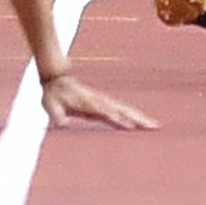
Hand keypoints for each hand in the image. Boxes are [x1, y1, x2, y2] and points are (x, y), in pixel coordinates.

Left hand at [39, 72, 158, 129]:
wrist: (56, 77)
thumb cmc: (53, 94)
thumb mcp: (50, 105)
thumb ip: (56, 115)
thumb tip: (61, 124)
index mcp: (88, 104)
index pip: (106, 113)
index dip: (117, 119)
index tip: (130, 126)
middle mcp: (99, 102)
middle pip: (123, 111)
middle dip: (138, 119)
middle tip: (153, 127)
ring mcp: (103, 102)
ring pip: (126, 110)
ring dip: (140, 117)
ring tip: (155, 126)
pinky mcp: (104, 104)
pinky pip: (122, 110)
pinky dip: (134, 115)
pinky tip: (142, 122)